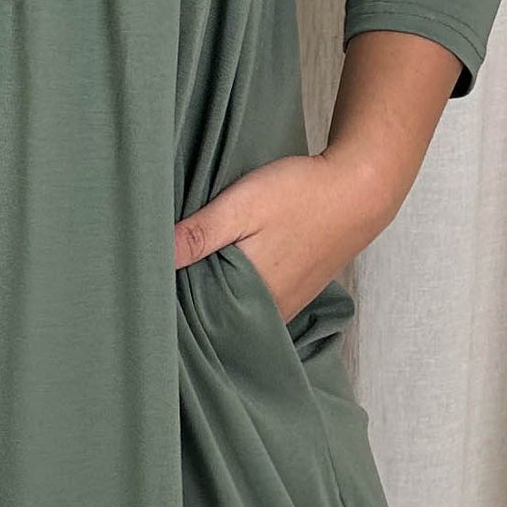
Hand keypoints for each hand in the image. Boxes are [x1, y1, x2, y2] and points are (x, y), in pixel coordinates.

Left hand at [173, 149, 391, 320]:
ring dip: (213, 297)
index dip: (169, 298)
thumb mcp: (242, 206)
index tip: (147, 283)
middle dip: (187, 300)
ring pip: (235, 311)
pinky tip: (225, 273)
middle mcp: (268, 311)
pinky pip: (256, 305)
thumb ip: (199, 234)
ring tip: (188, 274)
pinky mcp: (295, 295)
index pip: (194, 311)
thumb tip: (153, 258)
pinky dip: (238, 293)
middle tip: (160, 278)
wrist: (360, 191)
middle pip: (214, 315)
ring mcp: (285, 306)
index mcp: (249, 294)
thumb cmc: (301, 194)